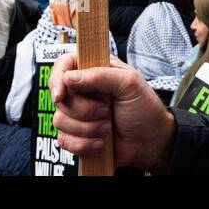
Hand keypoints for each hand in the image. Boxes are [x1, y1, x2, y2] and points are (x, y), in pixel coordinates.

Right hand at [49, 53, 175, 171]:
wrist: (150, 141)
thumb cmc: (144, 108)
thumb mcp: (129, 84)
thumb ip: (100, 75)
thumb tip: (69, 77)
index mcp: (95, 71)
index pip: (64, 64)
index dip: (57, 78)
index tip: (61, 95)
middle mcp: (83, 91)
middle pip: (60, 97)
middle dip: (83, 110)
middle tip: (106, 111)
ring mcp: (78, 114)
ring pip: (60, 120)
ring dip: (86, 129)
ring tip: (107, 128)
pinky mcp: (77, 135)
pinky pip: (64, 140)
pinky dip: (83, 144)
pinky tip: (101, 142)